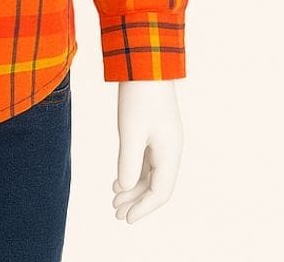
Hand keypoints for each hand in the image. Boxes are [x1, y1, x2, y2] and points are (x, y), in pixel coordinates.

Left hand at [111, 79, 182, 221]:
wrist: (146, 63)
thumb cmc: (140, 96)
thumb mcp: (130, 131)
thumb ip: (128, 162)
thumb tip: (124, 188)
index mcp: (170, 153)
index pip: (160, 192)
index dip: (144, 208)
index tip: (126, 219)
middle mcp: (170, 149)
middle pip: (156, 185)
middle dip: (136, 201)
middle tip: (116, 214)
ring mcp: (163, 140)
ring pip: (150, 173)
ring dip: (133, 188)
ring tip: (114, 200)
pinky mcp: (154, 131)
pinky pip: (146, 160)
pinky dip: (133, 172)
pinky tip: (118, 180)